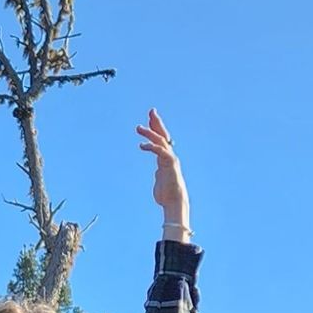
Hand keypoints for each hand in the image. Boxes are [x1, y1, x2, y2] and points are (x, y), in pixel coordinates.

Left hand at [136, 109, 189, 231]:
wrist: (173, 201)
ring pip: (161, 141)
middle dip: (157, 123)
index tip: (150, 118)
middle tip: (151, 111)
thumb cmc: (166, 194)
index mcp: (165, 158)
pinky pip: (160, 152)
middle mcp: (169, 155)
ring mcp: (170, 159)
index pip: (161, 139)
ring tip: (139, 128)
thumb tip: (158, 173)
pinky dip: (152, 147)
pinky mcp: (169, 164)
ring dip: (150, 133)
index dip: (156, 128)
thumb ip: (160, 173)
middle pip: (163, 135)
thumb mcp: (161, 179)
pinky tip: (142, 145)